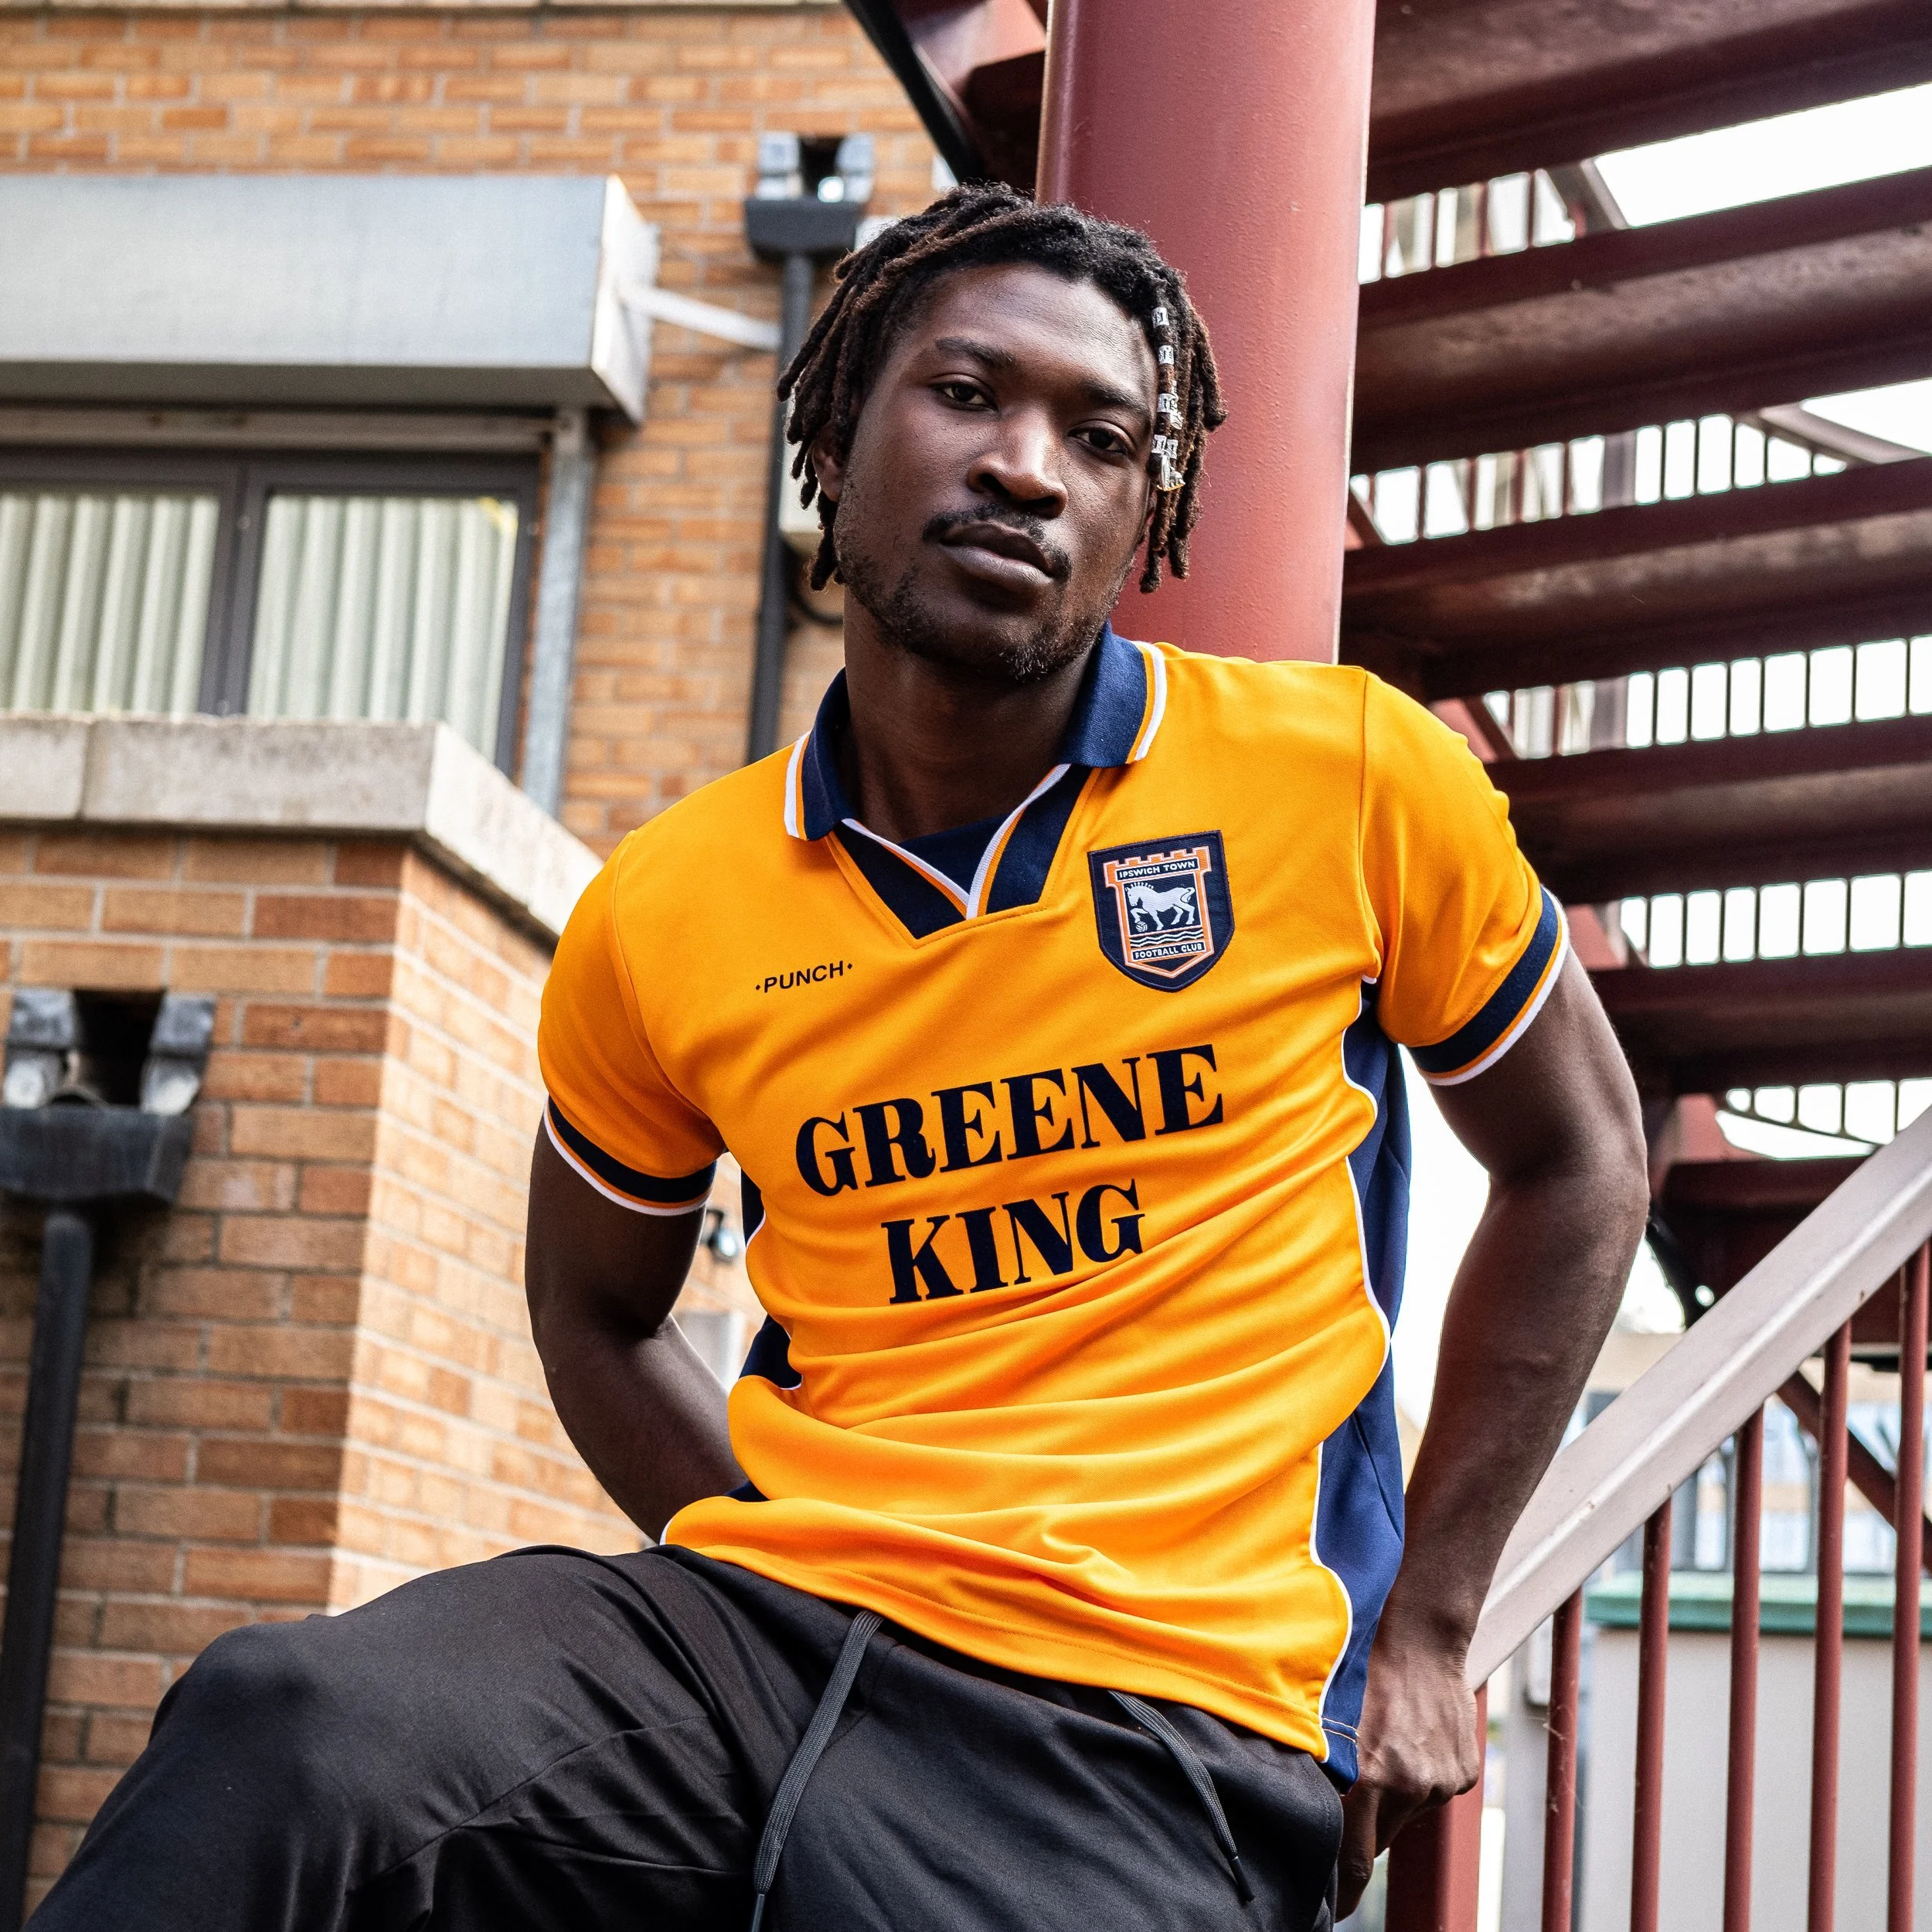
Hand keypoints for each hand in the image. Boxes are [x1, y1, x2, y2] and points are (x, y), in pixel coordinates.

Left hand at [1334, 1615, 1481, 1919]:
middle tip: (1337, 1828)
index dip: (1339, 1891)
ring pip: (1403, 1817)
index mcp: (1371, 1777)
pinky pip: (1430, 1795)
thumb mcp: (1324, 1717)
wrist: (1420, 1634)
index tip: (1327, 1910)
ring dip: (1385, 1804)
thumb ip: (1319, 1771)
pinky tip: (1403, 1743)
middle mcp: (1411, 1787)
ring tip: (1375, 1756)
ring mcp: (1442, 1782)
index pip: (1353, 1860)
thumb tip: (1295, 1814)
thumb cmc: (1361, 1667)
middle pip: (1378, 1842)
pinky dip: (1413, 1782)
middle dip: (1357, 1841)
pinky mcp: (1463, 1774)